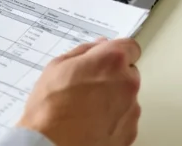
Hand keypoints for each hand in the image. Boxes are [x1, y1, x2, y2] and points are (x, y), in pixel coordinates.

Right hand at [17, 38, 141, 145]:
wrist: (53, 143)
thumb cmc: (50, 108)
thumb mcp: (56, 66)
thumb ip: (83, 52)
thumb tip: (95, 48)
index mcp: (111, 62)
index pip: (129, 46)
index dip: (115, 50)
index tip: (106, 55)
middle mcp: (127, 84)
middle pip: (128, 72)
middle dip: (111, 75)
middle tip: (86, 83)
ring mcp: (131, 110)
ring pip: (126, 96)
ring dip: (111, 97)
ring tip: (84, 106)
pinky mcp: (130, 131)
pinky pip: (125, 117)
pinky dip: (112, 118)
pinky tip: (90, 120)